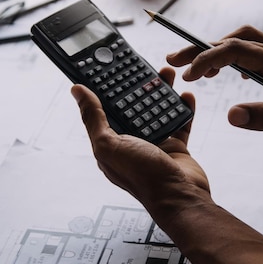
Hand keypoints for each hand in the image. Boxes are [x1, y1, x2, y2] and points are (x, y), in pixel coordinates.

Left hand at [71, 68, 209, 219]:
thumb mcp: (109, 145)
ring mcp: (155, 144)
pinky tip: (185, 95)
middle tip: (143, 66)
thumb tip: (77, 92)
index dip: (107, 89)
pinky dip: (183, 107)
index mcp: (110, 143)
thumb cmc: (144, 177)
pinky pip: (180, 121)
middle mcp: (131, 142)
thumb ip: (94, 118)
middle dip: (138, 86)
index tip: (110, 68)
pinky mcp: (175, 146)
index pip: (104, 110)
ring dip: (162, 91)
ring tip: (167, 73)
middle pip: (133, 106)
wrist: (181, 197)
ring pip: (157, 109)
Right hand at [167, 26, 262, 155]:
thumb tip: (230, 115)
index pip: (238, 49)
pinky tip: (229, 72)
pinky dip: (234, 55)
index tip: (189, 73)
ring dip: (217, 49)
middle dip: (203, 47)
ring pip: (244, 40)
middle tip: (175, 59)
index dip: (209, 57)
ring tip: (196, 68)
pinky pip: (254, 49)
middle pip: (236, 38)